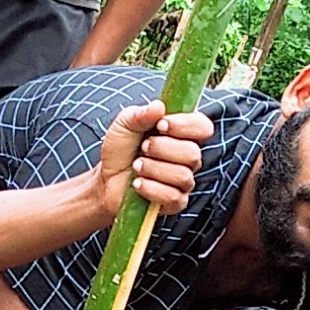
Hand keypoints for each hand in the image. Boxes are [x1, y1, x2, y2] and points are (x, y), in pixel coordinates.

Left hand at [94, 101, 210, 217]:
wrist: (106, 179)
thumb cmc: (121, 150)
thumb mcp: (125, 124)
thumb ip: (140, 114)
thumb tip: (159, 106)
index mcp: (182, 134)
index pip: (203, 127)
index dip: (185, 126)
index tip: (161, 125)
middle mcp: (189, 158)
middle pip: (192, 153)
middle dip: (161, 149)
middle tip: (143, 148)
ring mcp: (184, 182)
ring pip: (182, 175)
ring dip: (153, 168)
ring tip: (137, 166)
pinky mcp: (176, 203)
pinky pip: (173, 196)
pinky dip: (151, 188)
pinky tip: (137, 184)